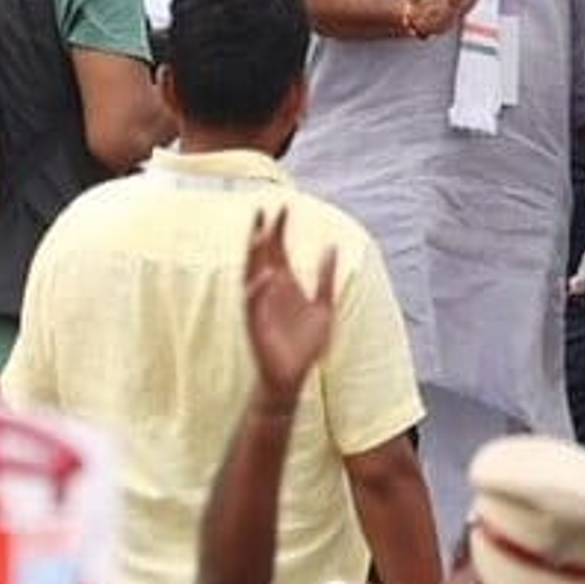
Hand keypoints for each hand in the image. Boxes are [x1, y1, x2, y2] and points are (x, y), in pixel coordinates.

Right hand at [240, 210, 344, 397]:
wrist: (294, 376)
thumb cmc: (306, 344)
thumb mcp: (324, 306)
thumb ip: (326, 277)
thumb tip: (332, 246)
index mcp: (285, 285)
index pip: (277, 250)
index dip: (279, 229)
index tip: (283, 206)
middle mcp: (269, 291)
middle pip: (261, 256)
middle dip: (260, 234)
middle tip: (260, 209)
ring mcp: (261, 307)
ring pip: (252, 275)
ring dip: (253, 256)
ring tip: (257, 233)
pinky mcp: (256, 325)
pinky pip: (254, 304)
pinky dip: (258, 290)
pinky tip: (266, 275)